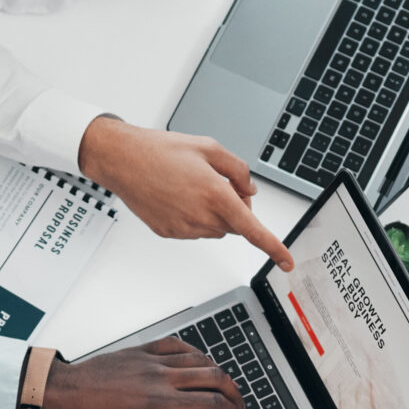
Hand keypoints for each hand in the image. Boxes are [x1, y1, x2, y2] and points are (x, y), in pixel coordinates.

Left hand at [40, 338, 245, 408]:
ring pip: (200, 359)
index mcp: (160, 404)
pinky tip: (201, 362)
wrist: (65, 395)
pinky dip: (196, 353)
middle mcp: (161, 378)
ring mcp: (152, 360)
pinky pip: (178, 345)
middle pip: (215, 377)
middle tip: (238, 405)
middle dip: (234, 392)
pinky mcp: (142, 350)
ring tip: (223, 387)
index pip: (212, 403)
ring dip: (218, 373)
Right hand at [78, 117, 294, 269]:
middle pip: (235, 225)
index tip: (286, 261)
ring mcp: (184, 228)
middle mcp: (201, 216)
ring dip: (214, 213)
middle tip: (221, 183)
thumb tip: (251, 190)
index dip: (273, 248)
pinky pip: (195, 231)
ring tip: (193, 186)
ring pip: (215, 229)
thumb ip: (238, 170)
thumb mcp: (209, 147)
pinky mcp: (169, 233)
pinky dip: (195, 217)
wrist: (123, 160)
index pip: (253, 230)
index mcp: (215, 195)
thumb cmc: (161, 151)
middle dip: (236, 208)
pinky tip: (179, 196)